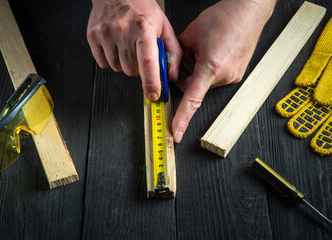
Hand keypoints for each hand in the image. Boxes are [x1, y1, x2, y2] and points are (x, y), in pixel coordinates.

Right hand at [87, 0, 181, 100]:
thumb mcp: (164, 26)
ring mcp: (105, 33)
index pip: (147, 60)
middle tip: (139, 53)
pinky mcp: (93, 36)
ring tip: (127, 46)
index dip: (151, 81)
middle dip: (138, 68)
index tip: (153, 94)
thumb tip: (171, 75)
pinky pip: (103, 63)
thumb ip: (172, 52)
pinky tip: (115, 46)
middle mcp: (122, 30)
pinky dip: (110, 60)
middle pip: (131, 70)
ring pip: (117, 68)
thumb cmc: (141, 9)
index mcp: (143, 27)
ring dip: (124, 64)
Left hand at [172, 0, 275, 142]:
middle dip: (183, 75)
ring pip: (202, 82)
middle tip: (183, 57)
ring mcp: (232, 76)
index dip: (182, 117)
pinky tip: (209, 53)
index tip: (177, 132)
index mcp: (211, 66)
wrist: (248, 11)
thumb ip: (177, 55)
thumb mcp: (190, 34)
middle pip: (192, 87)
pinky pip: (213, 78)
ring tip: (201, 50)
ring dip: (195, 71)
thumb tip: (170, 66)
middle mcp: (224, 76)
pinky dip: (206, 70)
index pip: (193, 99)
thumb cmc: (223, 18)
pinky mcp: (237, 74)